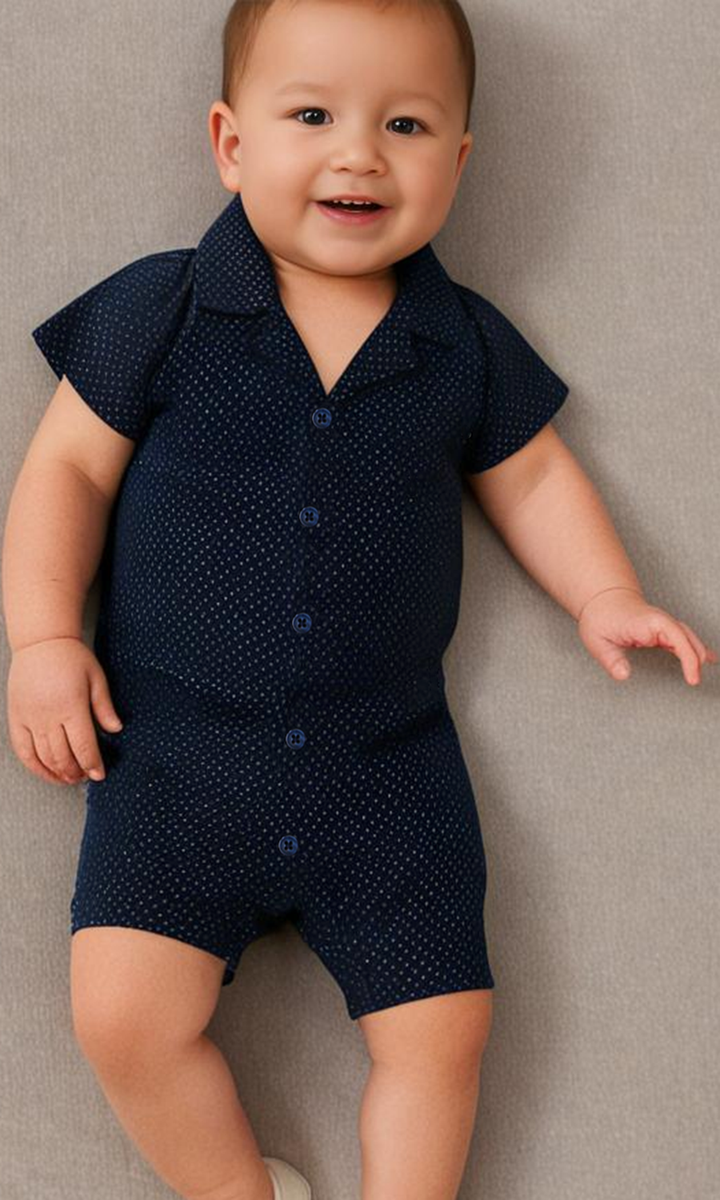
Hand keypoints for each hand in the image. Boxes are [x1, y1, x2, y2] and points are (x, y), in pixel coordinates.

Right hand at [7, 637, 123, 785]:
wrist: (41, 642)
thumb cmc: (72, 657)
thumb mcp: (96, 678)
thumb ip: (104, 707)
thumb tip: (116, 729)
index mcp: (72, 706)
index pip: (83, 746)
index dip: (93, 765)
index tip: (100, 774)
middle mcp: (48, 716)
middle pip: (63, 757)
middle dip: (77, 772)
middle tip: (86, 777)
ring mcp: (29, 719)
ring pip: (43, 757)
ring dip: (58, 773)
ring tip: (70, 778)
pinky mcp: (16, 718)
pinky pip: (23, 751)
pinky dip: (35, 766)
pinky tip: (47, 772)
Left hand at [576, 587, 717, 684]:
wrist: (602, 598)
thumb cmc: (601, 618)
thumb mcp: (597, 641)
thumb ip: (611, 659)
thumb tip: (624, 675)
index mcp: (649, 622)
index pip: (677, 638)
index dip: (688, 658)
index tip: (692, 678)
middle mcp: (661, 622)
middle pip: (688, 638)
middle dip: (695, 659)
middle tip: (694, 681)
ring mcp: (664, 624)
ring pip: (688, 638)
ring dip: (698, 654)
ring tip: (705, 671)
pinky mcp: (663, 629)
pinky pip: (683, 639)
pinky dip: (695, 649)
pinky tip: (708, 658)